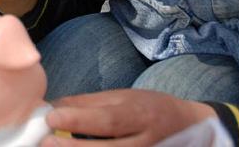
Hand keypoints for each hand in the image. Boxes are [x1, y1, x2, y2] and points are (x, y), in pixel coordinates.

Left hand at [40, 89, 217, 145]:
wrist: (192, 127)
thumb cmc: (151, 107)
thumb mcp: (123, 96)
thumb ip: (89, 102)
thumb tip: (54, 106)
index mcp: (139, 114)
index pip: (107, 120)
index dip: (79, 120)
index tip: (52, 118)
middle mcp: (145, 141)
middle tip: (46, 143)